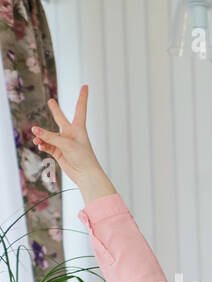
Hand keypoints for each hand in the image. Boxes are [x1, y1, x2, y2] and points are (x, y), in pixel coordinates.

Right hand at [31, 86, 113, 201]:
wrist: (86, 175)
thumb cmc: (83, 157)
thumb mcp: (66, 144)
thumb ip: (50, 136)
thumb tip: (34, 130)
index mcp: (79, 128)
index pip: (80, 108)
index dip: (82, 97)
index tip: (85, 86)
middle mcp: (71, 134)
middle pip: (61, 119)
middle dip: (55, 110)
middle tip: (51, 101)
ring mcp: (64, 142)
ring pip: (48, 134)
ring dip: (42, 136)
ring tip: (36, 138)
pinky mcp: (58, 152)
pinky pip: (46, 145)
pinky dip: (42, 144)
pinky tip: (39, 145)